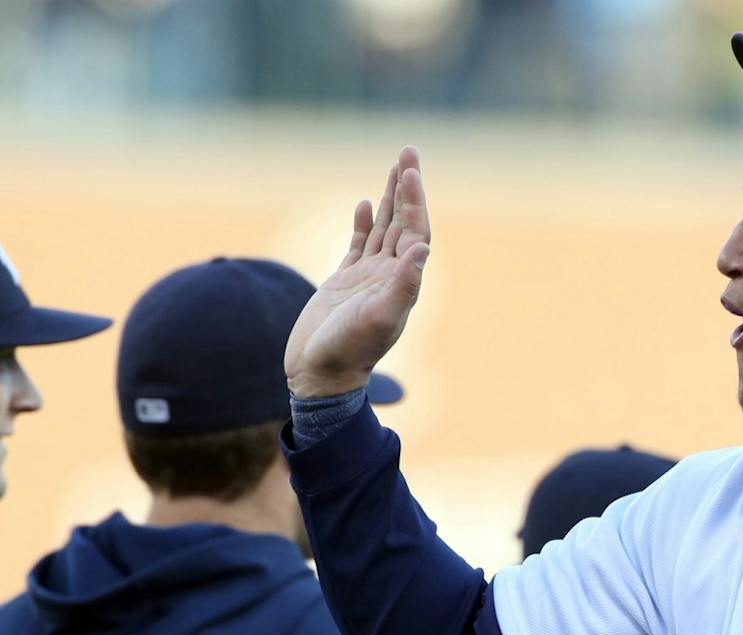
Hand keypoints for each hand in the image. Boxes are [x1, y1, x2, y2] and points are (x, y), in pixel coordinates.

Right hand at [284, 146, 431, 398]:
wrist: (319, 374)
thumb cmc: (349, 351)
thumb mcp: (379, 319)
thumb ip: (402, 286)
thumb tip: (423, 251)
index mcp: (402, 282)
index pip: (416, 232)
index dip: (416, 202)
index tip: (412, 172)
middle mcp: (389, 276)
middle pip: (404, 223)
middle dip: (407, 187)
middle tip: (409, 151)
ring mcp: (367, 278)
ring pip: (383, 228)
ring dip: (390, 198)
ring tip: (396, 165)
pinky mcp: (344, 282)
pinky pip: (359, 244)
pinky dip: (365, 222)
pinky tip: (366, 203)